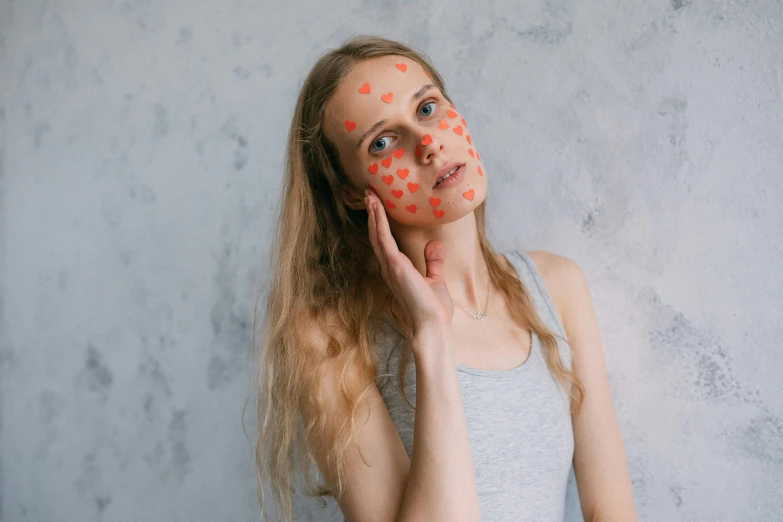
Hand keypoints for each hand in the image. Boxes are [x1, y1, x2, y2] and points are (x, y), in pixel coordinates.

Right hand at [364, 189, 453, 336]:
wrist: (432, 326)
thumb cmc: (433, 309)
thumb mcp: (435, 280)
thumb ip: (432, 262)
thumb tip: (435, 243)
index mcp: (397, 270)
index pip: (385, 242)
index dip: (379, 223)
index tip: (377, 206)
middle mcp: (389, 268)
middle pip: (376, 235)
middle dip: (373, 214)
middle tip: (369, 193)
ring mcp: (390, 267)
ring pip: (377, 234)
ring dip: (373, 214)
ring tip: (369, 195)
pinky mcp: (395, 266)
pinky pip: (384, 239)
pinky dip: (379, 222)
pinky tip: (376, 208)